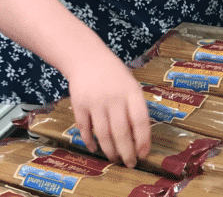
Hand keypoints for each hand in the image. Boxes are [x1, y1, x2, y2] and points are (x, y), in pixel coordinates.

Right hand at [65, 49, 150, 166]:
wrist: (87, 58)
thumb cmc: (114, 75)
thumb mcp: (130, 85)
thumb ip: (135, 108)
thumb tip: (140, 139)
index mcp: (131, 91)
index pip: (140, 119)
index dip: (143, 140)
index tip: (144, 154)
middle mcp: (114, 97)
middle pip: (121, 132)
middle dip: (126, 152)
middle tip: (129, 164)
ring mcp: (95, 102)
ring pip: (103, 134)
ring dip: (110, 151)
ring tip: (115, 159)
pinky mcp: (79, 105)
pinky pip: (85, 129)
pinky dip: (90, 142)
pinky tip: (95, 149)